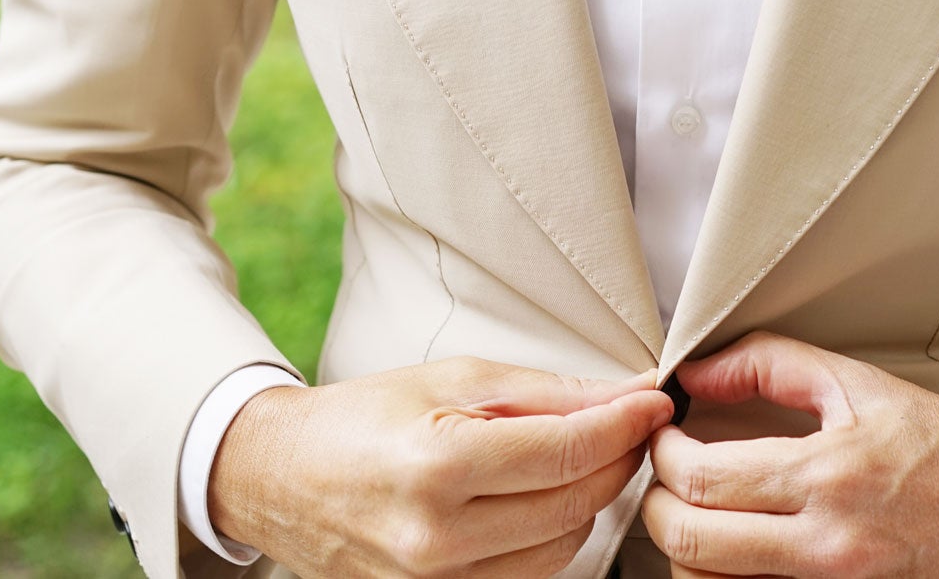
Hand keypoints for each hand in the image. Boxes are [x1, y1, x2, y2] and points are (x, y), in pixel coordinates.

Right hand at [208, 356, 674, 576]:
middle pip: (574, 505)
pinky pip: (530, 576)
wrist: (283, 478)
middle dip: (615, 459)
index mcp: (436, 465)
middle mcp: (435, 537)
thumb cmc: (365, 419)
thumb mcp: (455, 379)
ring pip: (563, 548)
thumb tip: (626, 394)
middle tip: (628, 424)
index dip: (624, 425)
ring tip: (574, 458)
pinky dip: (550, 536)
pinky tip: (539, 499)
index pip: (565, 453)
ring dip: (586, 501)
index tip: (654, 402)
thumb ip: (547, 393)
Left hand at [641, 332, 938, 577]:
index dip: (663, 452)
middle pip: (692, 541)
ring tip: (696, 512)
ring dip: (685, 548)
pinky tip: (732, 547)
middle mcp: (825, 543)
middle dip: (657, 504)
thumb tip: (696, 371)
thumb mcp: (858, 384)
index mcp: (827, 475)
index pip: (702, 478)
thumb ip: (769, 364)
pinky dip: (725, 576)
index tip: (666, 435)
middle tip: (666, 475)